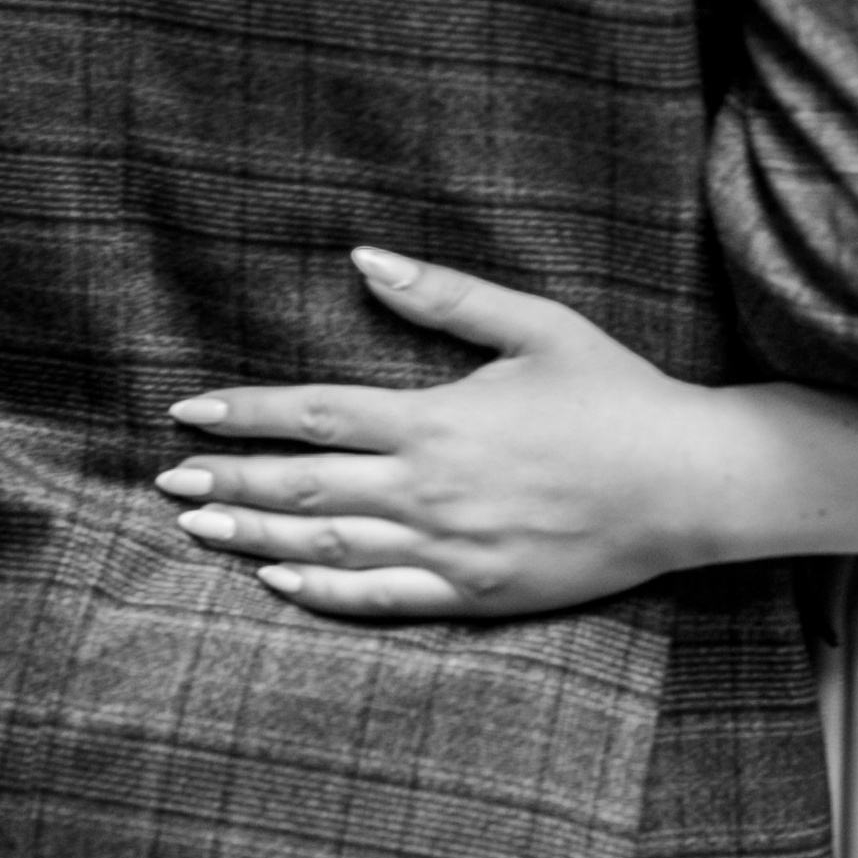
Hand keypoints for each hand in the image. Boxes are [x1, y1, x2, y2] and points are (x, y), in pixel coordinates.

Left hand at [152, 248, 714, 621]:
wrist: (688, 484)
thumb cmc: (617, 395)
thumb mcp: (537, 326)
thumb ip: (446, 296)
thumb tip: (366, 257)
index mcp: (439, 419)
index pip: (316, 413)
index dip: (246, 412)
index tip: (188, 410)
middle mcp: (433, 489)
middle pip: (306, 487)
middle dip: (231, 479)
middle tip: (169, 481)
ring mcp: (451, 550)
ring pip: (329, 548)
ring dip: (257, 535)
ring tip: (202, 527)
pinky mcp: (476, 594)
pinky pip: (381, 600)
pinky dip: (322, 593)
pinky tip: (279, 581)